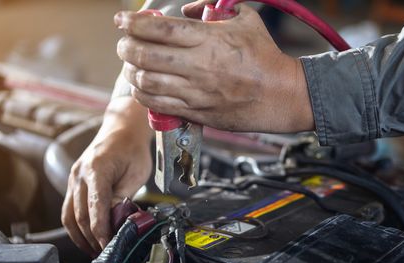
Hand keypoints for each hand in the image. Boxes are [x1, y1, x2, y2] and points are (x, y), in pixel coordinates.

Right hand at [61, 97, 152, 255]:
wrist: (121, 130)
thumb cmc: (132, 150)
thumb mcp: (136, 172)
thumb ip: (124, 196)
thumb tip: (116, 219)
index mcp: (96, 170)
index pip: (95, 207)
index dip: (101, 231)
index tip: (108, 246)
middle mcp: (79, 175)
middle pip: (80, 215)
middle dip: (91, 239)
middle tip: (105, 254)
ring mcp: (73, 179)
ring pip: (69, 216)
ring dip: (80, 237)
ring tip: (95, 251)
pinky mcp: (73, 184)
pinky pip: (69, 210)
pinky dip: (76, 227)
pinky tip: (87, 238)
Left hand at [114, 3, 313, 132]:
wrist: (282, 95)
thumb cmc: (264, 57)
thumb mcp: (245, 19)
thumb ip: (215, 7)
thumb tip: (190, 8)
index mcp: (209, 40)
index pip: (158, 29)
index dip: (132, 23)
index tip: (122, 21)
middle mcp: (198, 66)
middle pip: (145, 55)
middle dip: (126, 47)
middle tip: (124, 44)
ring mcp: (196, 92)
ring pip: (147, 82)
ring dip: (131, 72)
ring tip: (130, 66)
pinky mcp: (197, 112)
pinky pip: (159, 105)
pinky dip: (143, 95)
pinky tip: (142, 88)